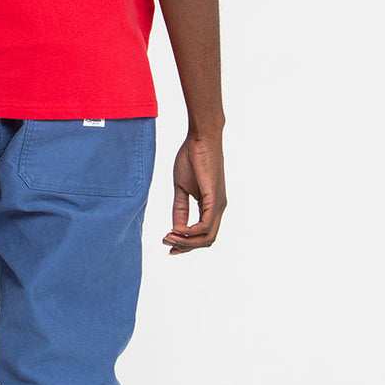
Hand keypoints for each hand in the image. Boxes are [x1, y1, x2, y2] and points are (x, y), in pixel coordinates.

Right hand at [163, 132, 226, 254]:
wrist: (200, 138)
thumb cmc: (192, 157)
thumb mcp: (182, 188)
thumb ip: (180, 208)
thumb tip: (175, 228)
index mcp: (211, 206)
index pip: (203, 235)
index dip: (186, 244)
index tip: (167, 242)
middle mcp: (218, 208)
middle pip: (206, 241)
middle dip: (185, 247)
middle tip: (166, 242)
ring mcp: (218, 204)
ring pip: (207, 237)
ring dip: (187, 242)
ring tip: (168, 237)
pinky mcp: (215, 198)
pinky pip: (206, 225)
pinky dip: (191, 232)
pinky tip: (177, 229)